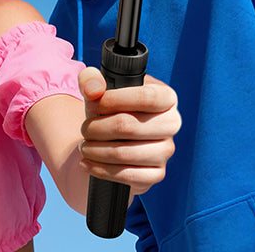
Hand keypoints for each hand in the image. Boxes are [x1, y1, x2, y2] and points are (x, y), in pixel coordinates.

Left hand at [78, 67, 180, 195]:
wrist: (111, 135)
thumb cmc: (107, 105)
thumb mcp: (97, 87)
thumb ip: (90, 79)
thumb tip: (92, 89)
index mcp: (166, 96)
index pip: (146, 97)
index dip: (113, 100)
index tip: (91, 104)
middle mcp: (171, 123)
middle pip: (130, 126)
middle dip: (97, 128)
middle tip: (83, 129)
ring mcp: (166, 150)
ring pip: (126, 153)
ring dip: (96, 151)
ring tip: (83, 146)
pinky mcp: (157, 173)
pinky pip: (129, 175)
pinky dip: (102, 170)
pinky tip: (87, 163)